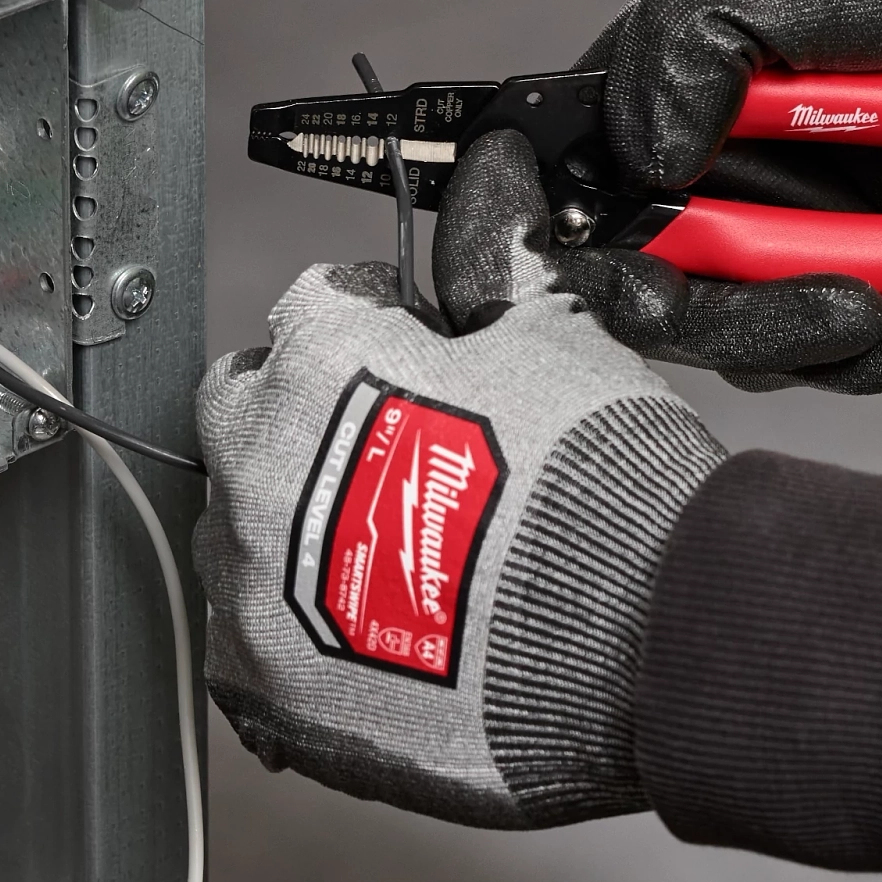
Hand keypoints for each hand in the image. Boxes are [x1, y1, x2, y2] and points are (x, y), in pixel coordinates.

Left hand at [193, 254, 722, 827]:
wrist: (642, 641)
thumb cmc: (603, 487)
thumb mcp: (558, 339)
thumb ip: (498, 269)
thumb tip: (494, 190)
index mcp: (315, 362)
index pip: (310, 309)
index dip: (376, 324)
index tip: (416, 352)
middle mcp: (256, 468)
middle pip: (250, 419)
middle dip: (312, 422)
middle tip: (406, 457)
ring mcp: (253, 588)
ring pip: (240, 539)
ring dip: (299, 535)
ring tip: (406, 564)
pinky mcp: (270, 691)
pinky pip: (252, 652)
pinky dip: (302, 644)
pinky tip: (382, 643)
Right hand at [560, 0, 881, 393]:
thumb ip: (704, 35)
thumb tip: (638, 155)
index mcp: (656, 88)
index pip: (561, 189)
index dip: (545, 250)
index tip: (604, 289)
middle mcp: (704, 176)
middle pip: (664, 298)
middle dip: (752, 322)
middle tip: (847, 312)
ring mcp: (783, 239)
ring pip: (770, 345)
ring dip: (868, 343)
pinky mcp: (866, 285)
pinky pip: (871, 353)